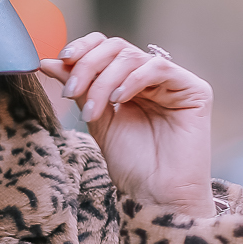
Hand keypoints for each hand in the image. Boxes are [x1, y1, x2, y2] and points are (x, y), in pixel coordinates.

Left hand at [40, 35, 213, 215]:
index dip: (83, 48)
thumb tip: (48, 61)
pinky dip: (133, 79)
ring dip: (104, 80)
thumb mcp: (97, 120)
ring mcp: (173, 82)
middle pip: (116, 48)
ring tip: (94, 110)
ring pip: (132, 57)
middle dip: (88, 66)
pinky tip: (119, 99)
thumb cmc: (131, 165)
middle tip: (71, 91)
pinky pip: (159, 67)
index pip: (106, 48)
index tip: (59, 61)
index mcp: (129, 83)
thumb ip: (79, 89)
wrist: (156, 195)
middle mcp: (152, 79)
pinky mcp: (194, 90)